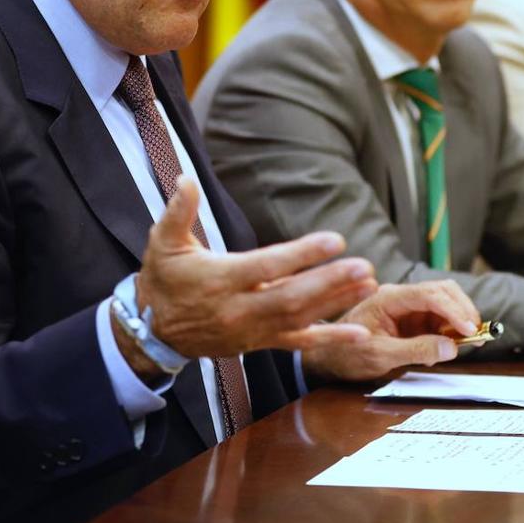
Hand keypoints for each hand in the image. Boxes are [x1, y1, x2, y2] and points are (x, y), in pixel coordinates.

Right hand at [122, 177, 376, 376]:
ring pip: (299, 318)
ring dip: (337, 302)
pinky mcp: (259, 342)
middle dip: (330, 282)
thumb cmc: (162, 280)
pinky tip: (359, 334)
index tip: (334, 240)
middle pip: (291, 297)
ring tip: (369, 283)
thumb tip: (186, 179)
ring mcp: (251, 329)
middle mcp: (239, 308)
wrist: (154, 331)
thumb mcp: (162, 242)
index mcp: (219, 279)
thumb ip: (178, 211)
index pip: (267, 266)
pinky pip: (298, 343)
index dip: (302, 255)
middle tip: (363, 266)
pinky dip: (330, 339)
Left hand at [302, 280, 480, 381]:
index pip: (428, 294)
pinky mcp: (414, 318)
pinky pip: (441, 318)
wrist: (330, 356)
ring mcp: (408, 306)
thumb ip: (415, 350)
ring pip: (446, 302)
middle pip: (443, 290)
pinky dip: (454, 329)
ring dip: (462, 319)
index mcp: (388, 298)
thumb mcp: (380, 356)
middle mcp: (400, 296)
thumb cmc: (347, 353)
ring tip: (469, 341)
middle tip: (478, 335)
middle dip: (464, 310)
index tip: (470, 329)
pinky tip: (453, 344)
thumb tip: (451, 348)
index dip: (453, 310)